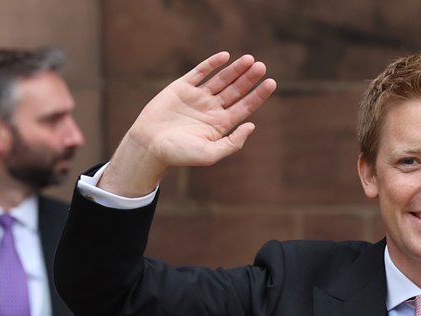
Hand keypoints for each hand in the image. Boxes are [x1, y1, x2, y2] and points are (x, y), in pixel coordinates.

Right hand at [99, 52, 276, 196]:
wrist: (149, 145)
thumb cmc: (179, 154)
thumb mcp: (211, 153)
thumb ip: (233, 142)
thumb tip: (252, 125)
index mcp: (221, 124)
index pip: (245, 106)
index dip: (258, 95)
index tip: (271, 83)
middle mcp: (212, 109)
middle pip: (236, 90)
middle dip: (249, 78)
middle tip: (262, 67)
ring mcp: (197, 97)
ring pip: (221, 79)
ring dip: (235, 69)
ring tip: (250, 59)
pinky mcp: (181, 88)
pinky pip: (199, 72)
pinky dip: (212, 64)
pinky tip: (225, 57)